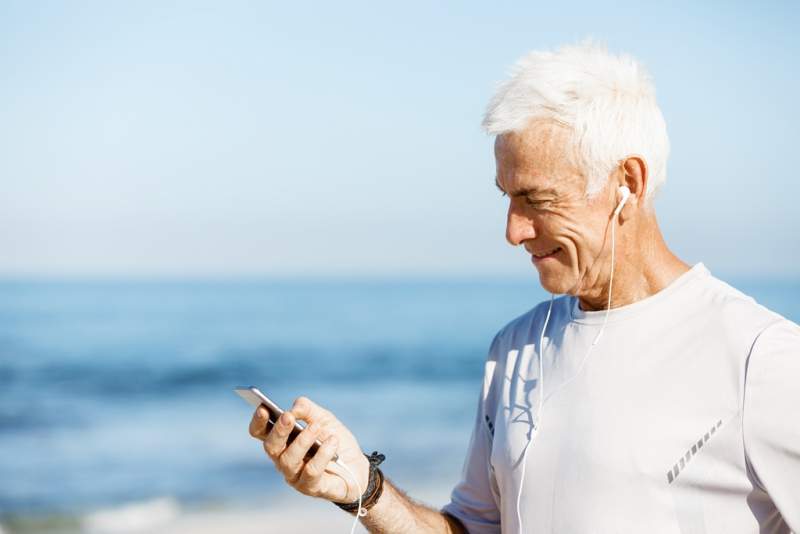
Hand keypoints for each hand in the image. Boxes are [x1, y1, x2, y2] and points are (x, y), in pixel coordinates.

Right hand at [248, 396, 369, 502]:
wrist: (357, 464)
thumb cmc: (334, 440)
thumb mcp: (323, 418)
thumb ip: (307, 409)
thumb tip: (292, 409)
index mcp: (282, 440)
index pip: (260, 432)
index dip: (258, 422)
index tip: (263, 408)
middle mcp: (283, 459)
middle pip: (270, 447)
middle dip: (278, 431)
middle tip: (288, 417)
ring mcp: (295, 476)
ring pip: (288, 460)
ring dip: (302, 441)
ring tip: (317, 427)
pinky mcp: (310, 487)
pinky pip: (311, 471)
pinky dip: (322, 454)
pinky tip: (333, 442)